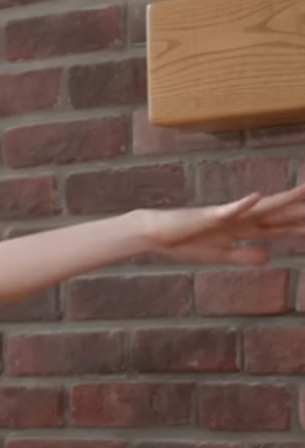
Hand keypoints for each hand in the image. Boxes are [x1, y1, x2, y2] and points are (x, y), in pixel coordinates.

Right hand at [138, 185, 304, 262]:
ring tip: (302, 190)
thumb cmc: (183, 242)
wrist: (156, 234)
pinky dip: (243, 204)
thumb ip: (244, 255)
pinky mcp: (209, 214)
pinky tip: (256, 197)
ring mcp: (227, 215)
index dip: (297, 227)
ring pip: (261, 208)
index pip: (277, 227)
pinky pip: (229, 209)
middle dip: (299, 211)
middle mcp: (240, 219)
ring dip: (282, 200)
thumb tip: (269, 257)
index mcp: (242, 229)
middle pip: (277, 214)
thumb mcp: (218, 255)